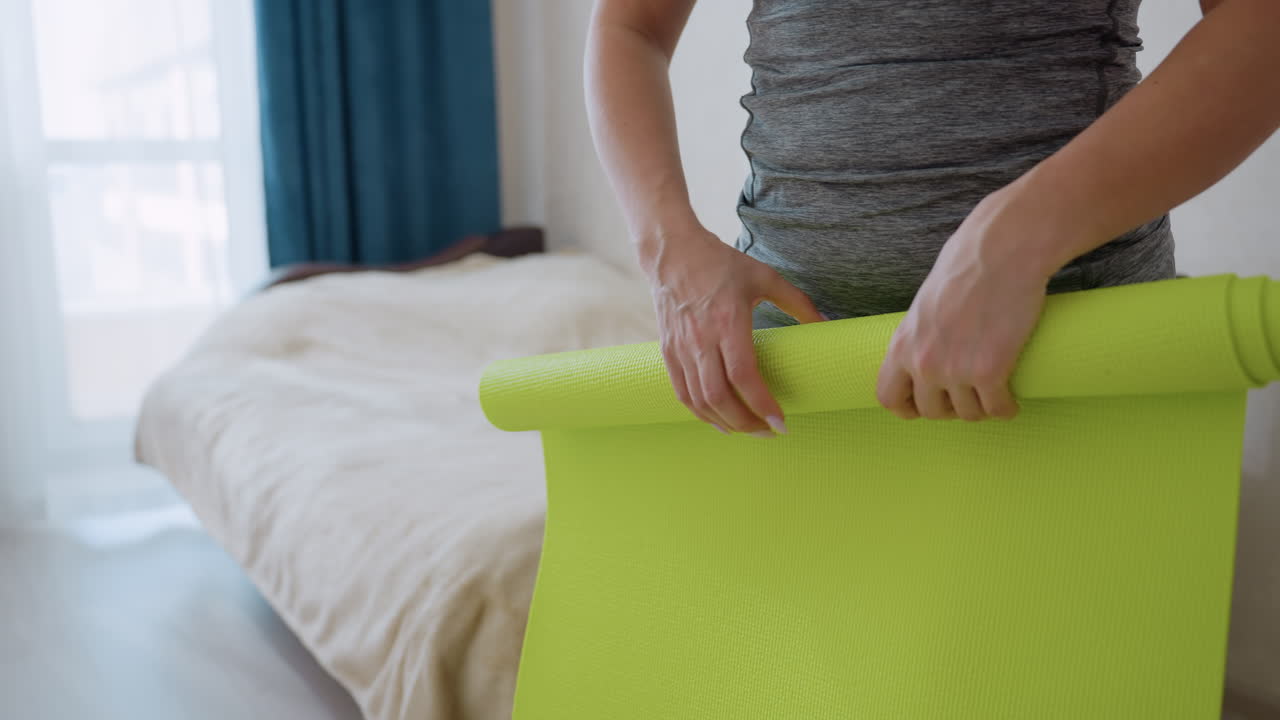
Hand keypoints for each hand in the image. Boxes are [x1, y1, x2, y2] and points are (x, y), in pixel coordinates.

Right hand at [645, 227, 822, 434]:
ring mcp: (681, 348)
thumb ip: (798, 302)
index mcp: (728, 321)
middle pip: (720, 397)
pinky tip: (718, 421)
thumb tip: (826, 324)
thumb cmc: (721, 264)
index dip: (762, 405)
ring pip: (700, 401)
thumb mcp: (765, 277)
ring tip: (747, 430)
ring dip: (724, 423)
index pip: (744, 376)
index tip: (781, 424)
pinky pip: (682, 393)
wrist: (672, 253)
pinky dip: (700, 414)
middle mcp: (702, 339)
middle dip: (746, 423)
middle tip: (768, 433)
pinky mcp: (668, 352)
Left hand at [876, 187, 1059, 420]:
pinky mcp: (991, 371)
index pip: (887, 397)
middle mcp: (923, 363)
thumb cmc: (965, 269)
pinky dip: (1006, 409)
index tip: (923, 406)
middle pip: (931, 412)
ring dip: (981, 409)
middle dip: (950, 409)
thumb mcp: (925, 306)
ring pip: (967, 414)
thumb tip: (924, 353)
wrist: (1000, 252)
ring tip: (991, 394)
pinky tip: (1011, 402)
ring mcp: (955, 370)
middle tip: (967, 396)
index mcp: (902, 345)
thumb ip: (920, 335)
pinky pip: (996, 410)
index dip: (906, 408)